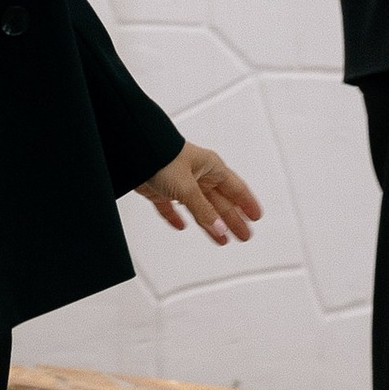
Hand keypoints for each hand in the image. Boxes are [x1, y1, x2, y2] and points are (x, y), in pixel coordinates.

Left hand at [137, 144, 262, 242]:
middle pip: (221, 202)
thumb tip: (220, 229)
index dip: (247, 203)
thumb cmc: (162, 156)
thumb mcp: (187, 187)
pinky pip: (172, 208)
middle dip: (233, 219)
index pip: (236, 189)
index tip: (256, 216)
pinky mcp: (162, 190)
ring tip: (222, 239)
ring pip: (200, 208)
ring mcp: (180, 183)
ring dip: (211, 223)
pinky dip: (177, 218)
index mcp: (211, 167)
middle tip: (244, 235)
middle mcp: (198, 175)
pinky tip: (182, 226)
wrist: (131, 150)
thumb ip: (203, 210)